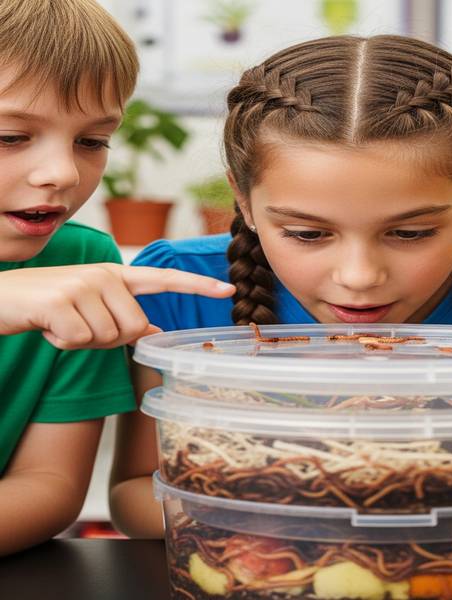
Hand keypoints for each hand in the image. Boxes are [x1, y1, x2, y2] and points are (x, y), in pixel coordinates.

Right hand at [0, 264, 234, 348]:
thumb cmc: (46, 307)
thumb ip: (121, 315)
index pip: (164, 279)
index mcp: (116, 275)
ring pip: (108, 338)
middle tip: (77, 325)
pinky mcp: (61, 300)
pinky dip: (61, 343)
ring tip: (60, 322)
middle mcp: (104, 274)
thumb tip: (153, 331)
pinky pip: (80, 341)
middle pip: (134, 328)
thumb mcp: (88, 307)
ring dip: (81, 341)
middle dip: (106, 339)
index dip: (197, 285)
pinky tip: (46, 326)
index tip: (228, 289)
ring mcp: (83, 284)